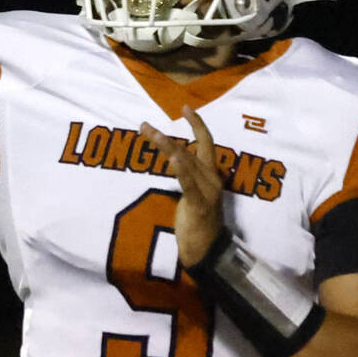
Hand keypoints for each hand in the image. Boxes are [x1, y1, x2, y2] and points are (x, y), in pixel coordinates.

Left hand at [140, 105, 224, 266]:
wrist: (207, 250)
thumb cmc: (200, 221)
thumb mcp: (195, 192)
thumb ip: (189, 174)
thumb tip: (175, 157)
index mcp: (211, 174)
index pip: (207, 142)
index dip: (198, 123)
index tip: (186, 106)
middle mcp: (211, 179)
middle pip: (188, 150)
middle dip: (165, 137)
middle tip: (145, 126)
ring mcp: (207, 192)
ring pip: (185, 163)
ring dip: (167, 146)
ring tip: (151, 134)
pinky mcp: (199, 206)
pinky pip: (189, 185)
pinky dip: (181, 171)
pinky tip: (171, 159)